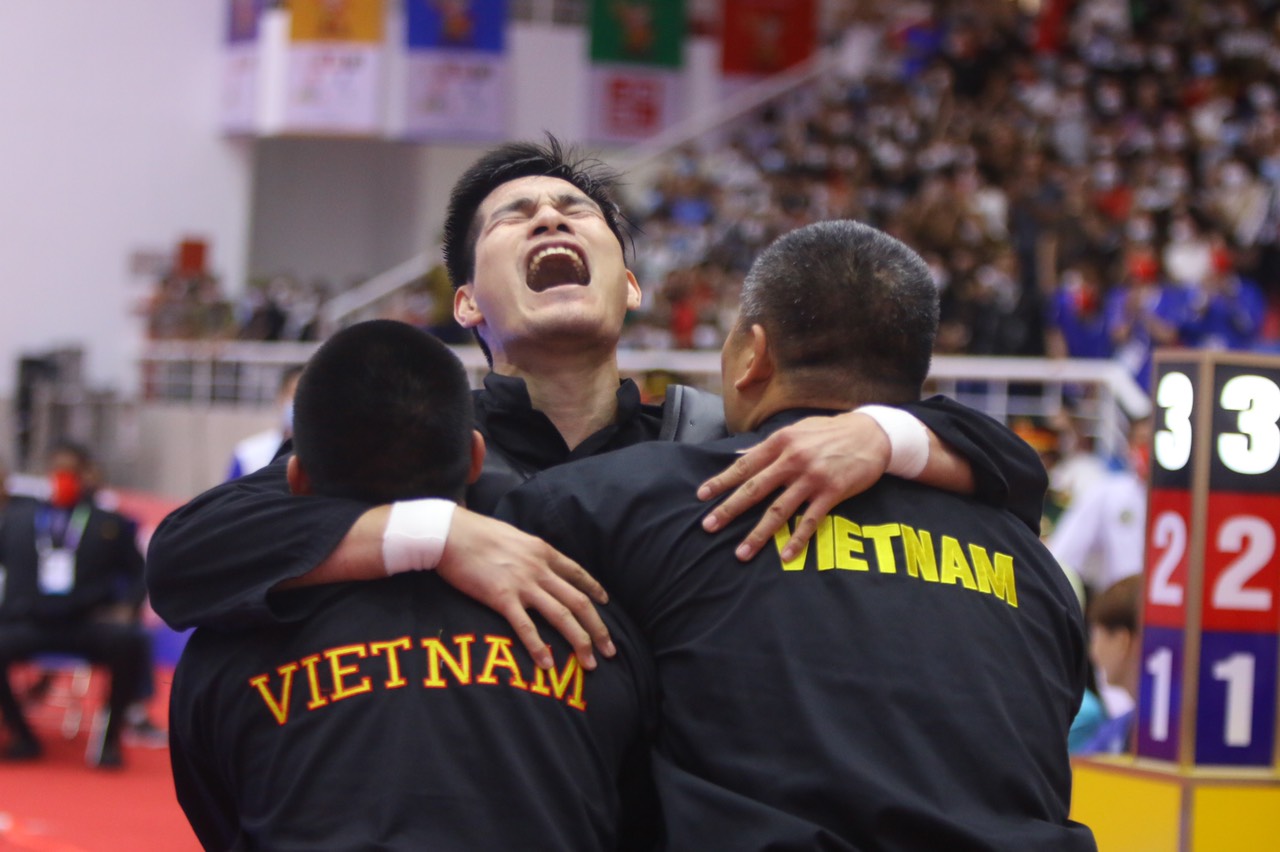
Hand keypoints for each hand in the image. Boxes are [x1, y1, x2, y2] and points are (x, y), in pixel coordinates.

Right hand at [437, 507, 614, 670]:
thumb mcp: (513, 536)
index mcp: (543, 552)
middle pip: (579, 602)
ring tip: (590, 664)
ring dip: (580, 641)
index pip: (578, 574)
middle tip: (611, 651)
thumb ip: (528, 552)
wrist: (450, 533)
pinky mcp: (502, 598)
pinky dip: (540, 647)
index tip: (606, 604)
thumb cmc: (476, 533)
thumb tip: (534, 562)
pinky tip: (548, 665)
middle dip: (598, 629)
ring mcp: (523, 584)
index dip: (594, 590)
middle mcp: (540, 569)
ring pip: (562, 616)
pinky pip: (526, 627)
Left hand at [697, 411, 890, 561]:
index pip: (744, 465)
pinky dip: (797, 540)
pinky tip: (786, 556)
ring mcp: (812, 478)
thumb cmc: (829, 432)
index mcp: (780, 442)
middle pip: (755, 489)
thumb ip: (767, 446)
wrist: (872, 434)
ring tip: (741, 553)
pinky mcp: (832, 493)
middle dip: (729, 510)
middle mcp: (793, 460)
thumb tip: (739, 456)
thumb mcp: (796, 431)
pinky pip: (810, 521)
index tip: (702, 495)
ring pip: (778, 510)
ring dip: (758, 534)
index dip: (721, 481)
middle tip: (708, 526)